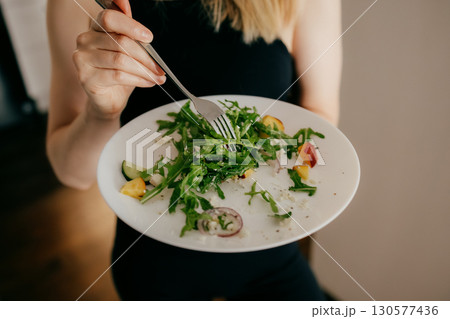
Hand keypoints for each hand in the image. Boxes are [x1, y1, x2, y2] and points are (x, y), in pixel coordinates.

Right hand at [73, 4, 165, 119]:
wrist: (108, 99)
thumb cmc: (119, 73)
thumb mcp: (128, 52)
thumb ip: (132, 38)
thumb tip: (143, 31)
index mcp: (95, 28)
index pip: (110, 18)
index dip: (130, 26)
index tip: (149, 37)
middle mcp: (85, 40)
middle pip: (120, 42)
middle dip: (145, 57)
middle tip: (160, 68)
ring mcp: (82, 59)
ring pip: (121, 60)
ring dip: (144, 70)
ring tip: (157, 77)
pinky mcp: (86, 78)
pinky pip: (118, 75)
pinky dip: (138, 79)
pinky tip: (148, 82)